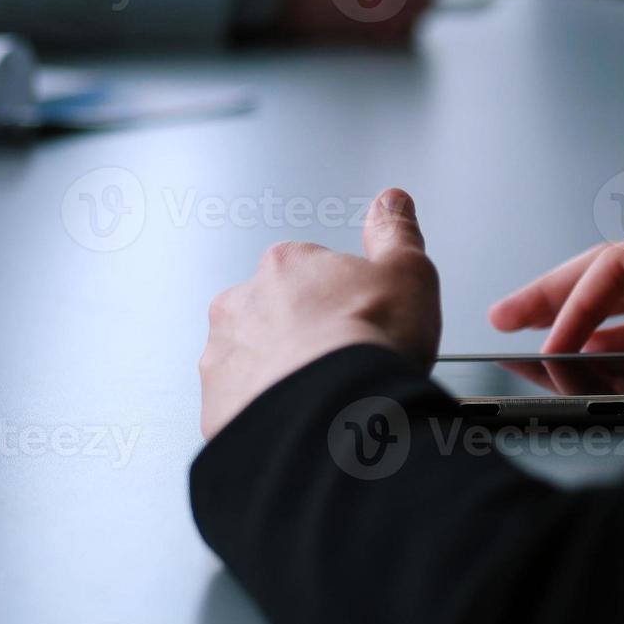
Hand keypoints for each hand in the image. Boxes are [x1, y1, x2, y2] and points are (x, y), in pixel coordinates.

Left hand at [200, 188, 441, 439]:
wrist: (335, 419)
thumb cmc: (368, 346)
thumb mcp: (408, 273)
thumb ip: (395, 232)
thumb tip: (391, 203)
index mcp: (285, 265)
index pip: (314, 273)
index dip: (345, 299)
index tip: (363, 320)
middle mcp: (242, 305)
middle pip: (278, 315)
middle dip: (305, 334)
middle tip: (344, 359)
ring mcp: (223, 358)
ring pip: (255, 361)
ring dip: (283, 373)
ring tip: (324, 394)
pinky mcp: (216, 408)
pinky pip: (243, 407)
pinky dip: (268, 413)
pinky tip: (302, 420)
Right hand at [490, 205, 623, 376]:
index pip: (621, 262)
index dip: (577, 294)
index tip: (549, 332)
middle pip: (607, 275)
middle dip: (554, 293)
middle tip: (502, 314)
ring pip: (621, 305)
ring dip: (577, 318)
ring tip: (532, 337)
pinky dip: (613, 343)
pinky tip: (587, 355)